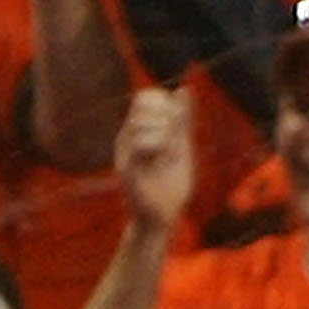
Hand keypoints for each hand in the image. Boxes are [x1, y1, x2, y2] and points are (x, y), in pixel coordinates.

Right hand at [115, 87, 194, 233]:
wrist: (163, 219)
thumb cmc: (172, 185)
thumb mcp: (182, 146)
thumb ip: (183, 119)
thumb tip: (185, 89)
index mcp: (137, 132)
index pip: (145, 96)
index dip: (165, 102)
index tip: (178, 125)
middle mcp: (126, 139)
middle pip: (143, 104)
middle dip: (167, 117)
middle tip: (175, 142)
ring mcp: (123, 153)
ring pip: (141, 121)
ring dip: (165, 134)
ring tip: (170, 154)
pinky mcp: (126, 169)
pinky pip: (140, 143)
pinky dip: (159, 146)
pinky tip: (164, 159)